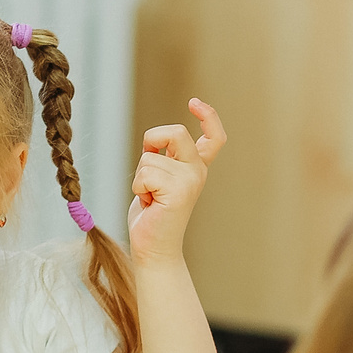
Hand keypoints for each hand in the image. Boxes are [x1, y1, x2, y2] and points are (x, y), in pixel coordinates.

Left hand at [127, 99, 228, 266]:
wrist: (153, 249)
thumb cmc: (152, 215)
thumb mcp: (158, 179)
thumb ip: (162, 159)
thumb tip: (155, 142)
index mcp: (196, 168)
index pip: (214, 137)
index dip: (208, 116)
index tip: (194, 103)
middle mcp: (198, 172)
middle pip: (175, 132)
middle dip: (152, 140)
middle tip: (147, 170)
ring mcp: (190, 181)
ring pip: (150, 157)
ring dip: (140, 178)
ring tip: (149, 198)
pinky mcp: (178, 192)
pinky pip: (145, 174)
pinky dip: (138, 188)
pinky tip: (149, 204)